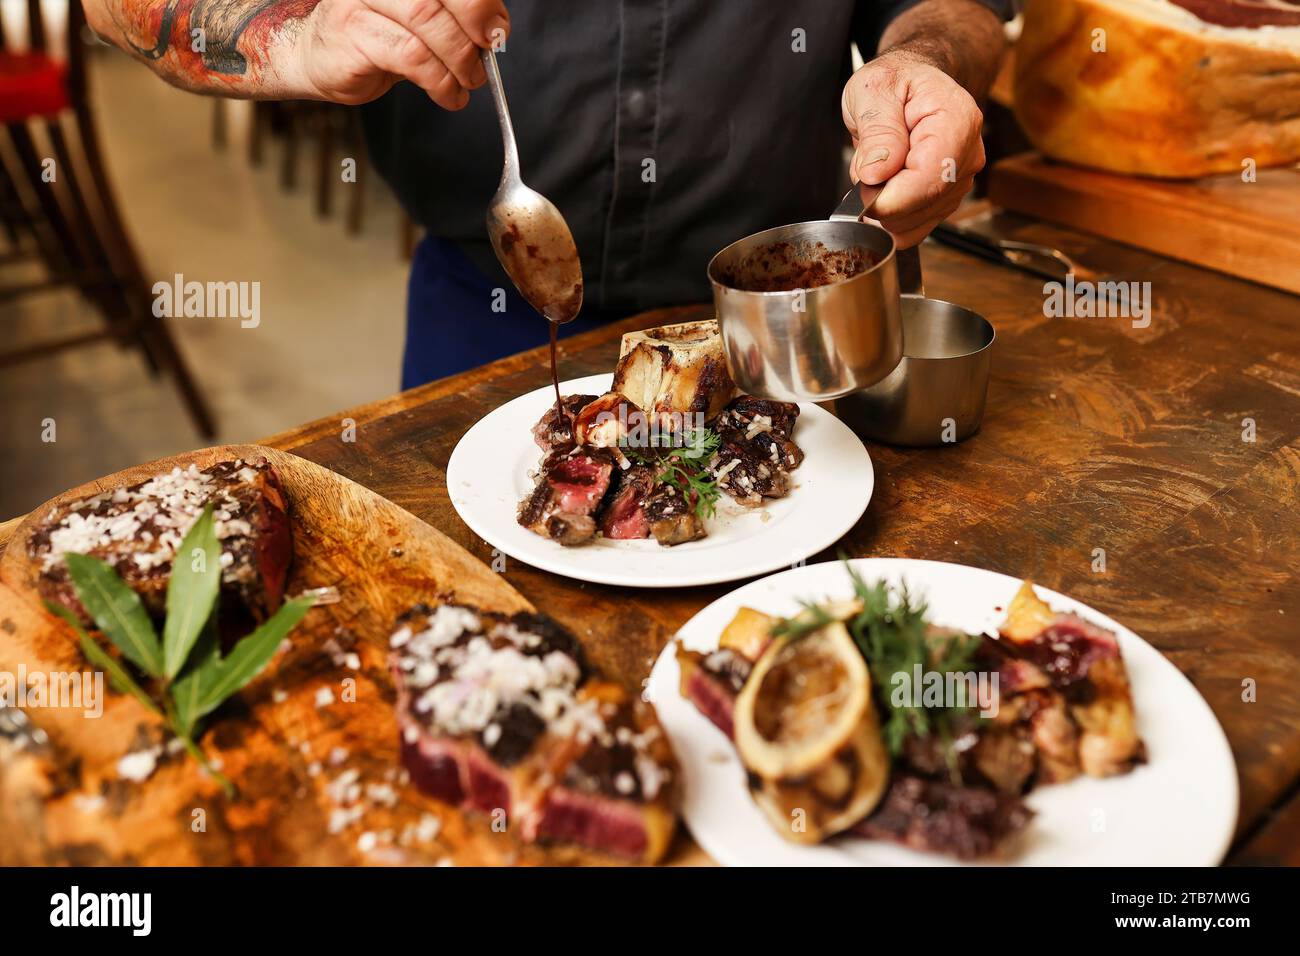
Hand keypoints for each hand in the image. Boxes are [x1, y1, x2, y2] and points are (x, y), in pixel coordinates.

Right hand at [296, 0, 508, 107]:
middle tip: (483, 61)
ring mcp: (363, 1)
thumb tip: (495, 31)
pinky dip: (440, 82)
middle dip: (473, 30)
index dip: (481, 4)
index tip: (497, 31)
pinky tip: (448, 95)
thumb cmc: (375, 37)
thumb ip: (453, 20)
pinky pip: (411, 57)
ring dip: (458, 61)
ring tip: (467, 82)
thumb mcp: (420, 22)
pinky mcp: (354, 34)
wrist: (316, 55)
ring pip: (427, 24)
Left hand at [841, 50, 985, 248]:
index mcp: (956, 122)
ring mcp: (959, 181)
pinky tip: (886, 184)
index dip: (892, 199)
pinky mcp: (945, 199)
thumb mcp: (874, 90)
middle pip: (922, 206)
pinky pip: (913, 226)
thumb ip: (877, 131)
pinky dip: (891, 214)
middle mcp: (967, 155)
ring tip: (879, 166)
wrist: (913, 81)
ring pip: (914, 223)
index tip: (862, 199)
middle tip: (866, 164)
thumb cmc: (896, 81)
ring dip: (884, 205)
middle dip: (882, 199)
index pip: (929, 179)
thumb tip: (876, 173)